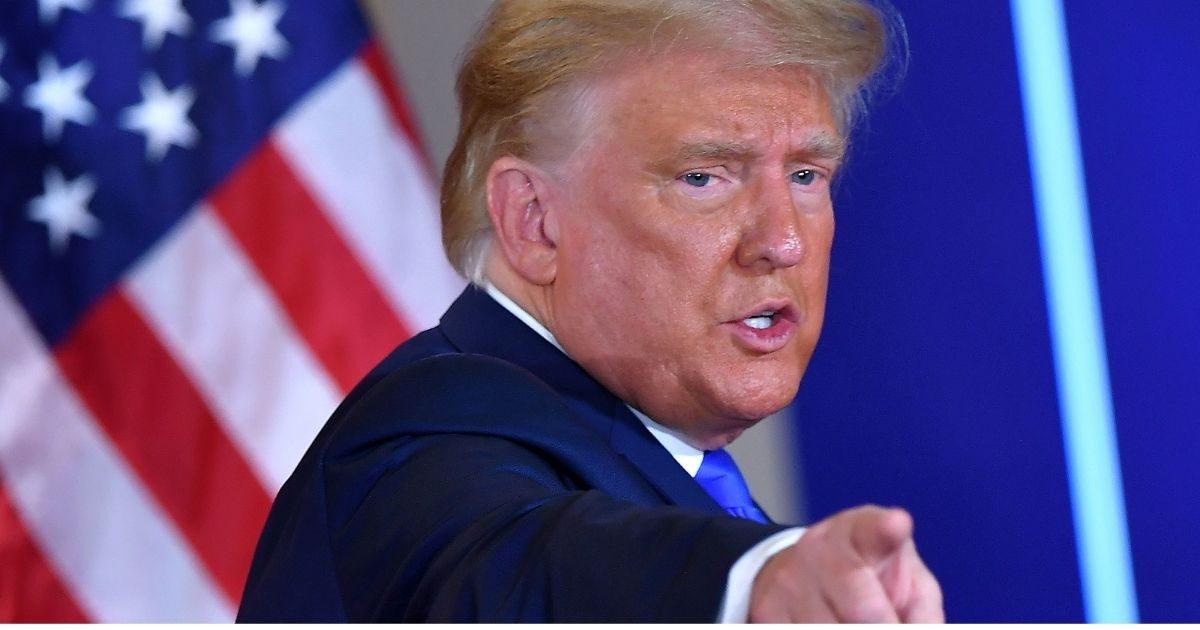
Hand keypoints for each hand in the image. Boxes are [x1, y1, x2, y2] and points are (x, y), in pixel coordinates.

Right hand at [748, 505, 943, 622]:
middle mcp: (819, 548)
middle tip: (889, 624)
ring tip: (858, 623)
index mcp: (861, 532)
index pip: (874, 530)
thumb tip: (918, 628)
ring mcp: (788, 580)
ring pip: (826, 628)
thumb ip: (920, 608)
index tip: (897, 525)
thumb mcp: (906, 583)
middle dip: (881, 625)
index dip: (888, 529)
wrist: (802, 575)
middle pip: (859, 604)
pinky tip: (832, 622)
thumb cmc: (871, 580)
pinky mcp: (766, 610)